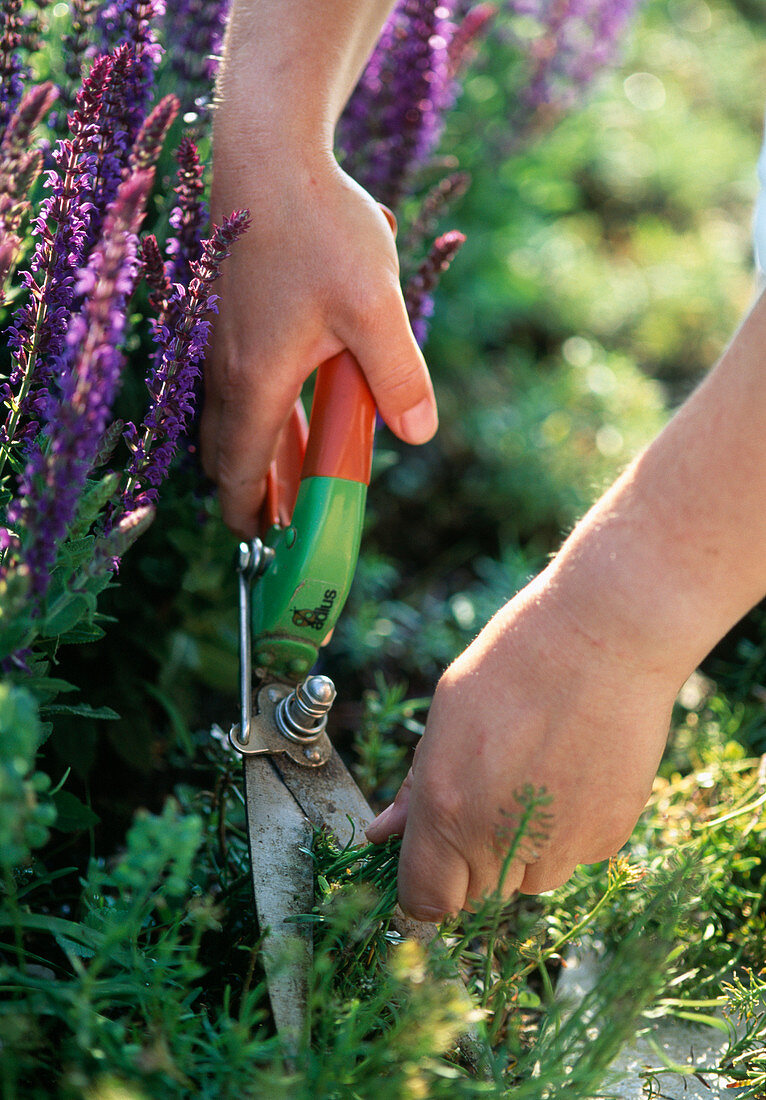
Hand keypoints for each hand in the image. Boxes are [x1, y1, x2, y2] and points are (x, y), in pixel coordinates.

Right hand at [201, 152, 436, 535]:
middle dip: (259, 493)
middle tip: (289, 521)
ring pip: (241, 419)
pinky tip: (310, 400)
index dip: (250, 516)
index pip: (239, 473)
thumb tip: (419, 434)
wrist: (270, 150)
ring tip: (304, 475)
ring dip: (272, 453)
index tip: (268, 546)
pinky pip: (248, 384)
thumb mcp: (374, 306)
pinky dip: (272, 411)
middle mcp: (229, 370)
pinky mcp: (234, 317)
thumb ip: (399, 376)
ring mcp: (225, 342)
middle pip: (233, 454)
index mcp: (257, 381)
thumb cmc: (320, 226)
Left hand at [366, 569, 680, 920]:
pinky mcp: (608, 839)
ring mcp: (560, 847)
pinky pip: (575, 855)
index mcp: (447, 811)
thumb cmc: (515, 664)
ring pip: (530, 878)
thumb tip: (383, 833)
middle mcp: (500, 843)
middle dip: (474, 858)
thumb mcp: (446, 716)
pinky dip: (569, 830)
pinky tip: (574, 769)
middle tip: (491, 789)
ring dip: (524, 848)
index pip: (427, 901)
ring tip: (538, 772)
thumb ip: (415, 788)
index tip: (433, 864)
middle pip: (479, 892)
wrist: (605, 642)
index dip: (426, 887)